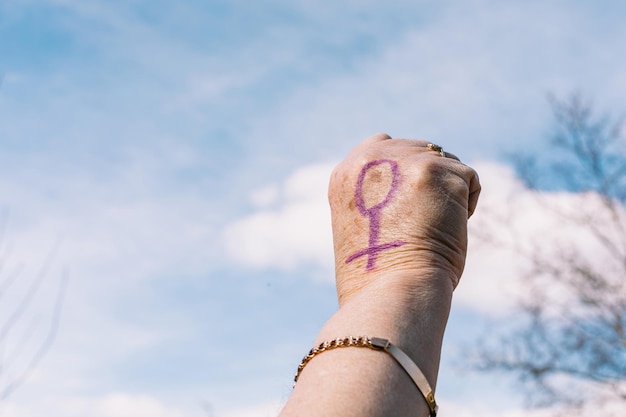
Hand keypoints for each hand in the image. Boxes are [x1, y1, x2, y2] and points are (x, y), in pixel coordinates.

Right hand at [329, 133, 480, 303]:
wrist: (392, 293)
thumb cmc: (377, 276)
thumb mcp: (362, 224)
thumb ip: (377, 193)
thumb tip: (415, 185)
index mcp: (346, 173)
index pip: (382, 145)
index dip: (403, 169)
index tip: (409, 199)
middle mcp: (371, 159)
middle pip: (419, 149)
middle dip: (430, 181)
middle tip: (423, 222)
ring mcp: (404, 161)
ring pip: (447, 163)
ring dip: (449, 194)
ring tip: (432, 229)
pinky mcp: (438, 171)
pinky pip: (468, 179)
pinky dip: (467, 206)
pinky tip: (448, 230)